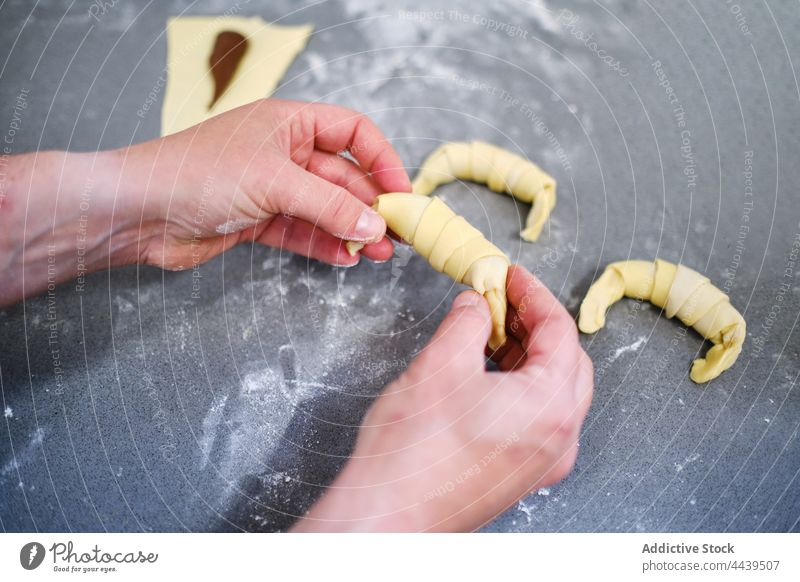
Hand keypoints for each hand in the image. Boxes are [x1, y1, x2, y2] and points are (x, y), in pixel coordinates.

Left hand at [122, 98, 410, 268]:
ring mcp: (271, 189)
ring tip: (378, 253)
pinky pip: (302, 232)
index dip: (381, 159)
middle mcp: (283, 153)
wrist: (140, 212)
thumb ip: (328, 204)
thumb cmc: (199, 174)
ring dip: (351, 230)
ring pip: (325, 209)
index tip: (402, 191)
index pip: (351, 132)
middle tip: (396, 234)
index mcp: (288, 123)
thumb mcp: (275, 182)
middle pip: (342, 177)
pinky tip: (345, 258)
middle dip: (369, 205)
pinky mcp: (258, 221)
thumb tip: (375, 224)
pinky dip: (324, 245)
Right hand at [292, 265, 593, 531]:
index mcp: (551, 406)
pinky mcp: (521, 474)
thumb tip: (477, 304)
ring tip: (490, 331)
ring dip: (527, 355)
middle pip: (567, 362)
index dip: (534, 295)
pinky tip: (487, 371)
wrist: (389, 515)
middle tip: (503, 299)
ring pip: (553, 392)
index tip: (511, 276)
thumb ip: (468, 321)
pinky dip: (520, 386)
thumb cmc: (414, 449)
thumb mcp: (441, 363)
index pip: (560, 332)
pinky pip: (536, 418)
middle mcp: (559, 437)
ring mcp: (543, 461)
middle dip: (536, 324)